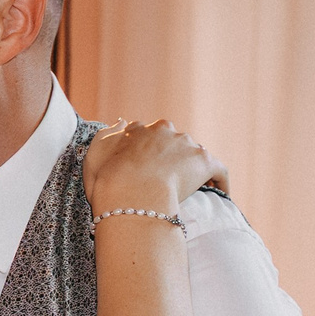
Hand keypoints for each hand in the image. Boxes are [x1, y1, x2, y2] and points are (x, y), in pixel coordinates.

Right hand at [83, 119, 227, 214]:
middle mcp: (164, 130)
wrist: (131, 194)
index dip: (149, 152)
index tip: (147, 167)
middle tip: (167, 181)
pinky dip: (219, 181)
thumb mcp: (95, 153)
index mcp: (139, 129)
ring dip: (193, 169)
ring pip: (193, 155)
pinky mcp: (204, 161)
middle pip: (173, 142)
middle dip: (172, 157)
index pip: (148, 135)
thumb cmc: (108, 180)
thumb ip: (107, 135)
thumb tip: (121, 121)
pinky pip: (217, 171)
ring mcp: (185, 144)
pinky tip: (219, 194)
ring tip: (191, 190)